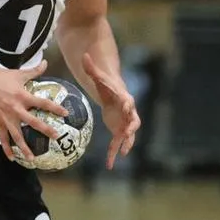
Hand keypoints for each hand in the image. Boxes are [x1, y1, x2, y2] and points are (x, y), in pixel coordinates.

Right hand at [0, 60, 67, 162]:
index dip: (55, 108)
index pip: (42, 103)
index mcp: (22, 96)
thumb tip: (45, 63)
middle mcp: (16, 109)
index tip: (65, 114)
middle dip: (46, 130)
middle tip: (56, 137)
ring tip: (32, 158)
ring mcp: (5, 117)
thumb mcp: (17, 74)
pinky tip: (12, 157)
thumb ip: (33, 71)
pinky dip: (6, 148)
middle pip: (33, 122)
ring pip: (17, 135)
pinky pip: (2, 138)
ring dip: (24, 148)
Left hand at [82, 53, 140, 169]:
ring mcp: (125, 124)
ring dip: (126, 144)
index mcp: (124, 99)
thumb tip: (85, 55)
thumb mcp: (99, 78)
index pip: (128, 101)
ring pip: (129, 136)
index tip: (127, 105)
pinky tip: (109, 165)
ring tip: (123, 152)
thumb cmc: (107, 86)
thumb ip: (92, 68)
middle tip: (128, 133)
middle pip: (134, 121)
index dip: (128, 104)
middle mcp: (128, 113)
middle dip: (132, 127)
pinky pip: (118, 144)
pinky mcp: (119, 131)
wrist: (113, 96)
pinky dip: (114, 154)